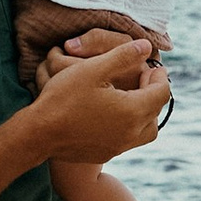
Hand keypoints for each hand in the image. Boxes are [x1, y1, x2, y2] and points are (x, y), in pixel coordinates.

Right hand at [26, 32, 169, 167]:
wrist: (38, 134)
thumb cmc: (64, 98)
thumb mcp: (93, 69)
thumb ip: (123, 56)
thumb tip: (147, 46)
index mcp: (133, 111)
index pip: (161, 93)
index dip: (159, 76)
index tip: (152, 66)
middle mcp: (131, 133)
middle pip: (156, 112)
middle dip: (153, 93)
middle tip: (142, 79)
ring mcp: (119, 147)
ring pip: (146, 130)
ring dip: (144, 113)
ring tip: (131, 97)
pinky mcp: (106, 154)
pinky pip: (129, 140)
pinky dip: (130, 126)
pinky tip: (113, 113)